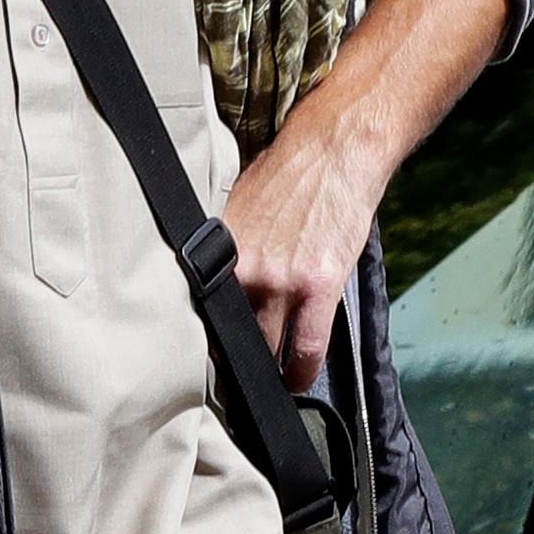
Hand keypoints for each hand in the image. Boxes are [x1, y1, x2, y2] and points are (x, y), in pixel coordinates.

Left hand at [221, 123, 383, 392]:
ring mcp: (280, 280)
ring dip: (268, 373)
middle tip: (234, 382)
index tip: (204, 363)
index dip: (202, 344)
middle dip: (232, 363)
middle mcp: (242, 270)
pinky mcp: (318, 286)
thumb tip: (210, 291)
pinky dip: (299, 373)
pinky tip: (296, 382)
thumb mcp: (236, 214)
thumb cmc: (286, 177)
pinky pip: (305, 350)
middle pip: (229, 339)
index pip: (198, 316)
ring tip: (268, 385)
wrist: (334, 149)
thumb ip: (223, 255)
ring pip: (265, 350)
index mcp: (217, 253)